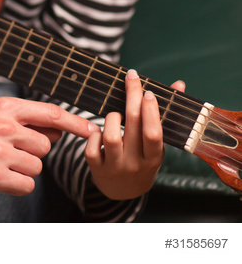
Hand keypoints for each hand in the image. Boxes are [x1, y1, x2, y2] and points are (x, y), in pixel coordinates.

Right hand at [0, 97, 99, 199]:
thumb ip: (19, 120)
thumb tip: (57, 129)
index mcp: (2, 107)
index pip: (51, 113)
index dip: (75, 124)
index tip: (91, 130)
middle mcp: (3, 126)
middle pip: (45, 146)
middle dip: (31, 154)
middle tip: (4, 154)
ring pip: (36, 167)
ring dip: (21, 171)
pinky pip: (26, 185)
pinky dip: (14, 186)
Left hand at [85, 69, 185, 199]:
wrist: (123, 192)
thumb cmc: (142, 159)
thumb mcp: (156, 144)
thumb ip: (164, 115)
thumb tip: (179, 84)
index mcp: (154, 157)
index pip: (153, 133)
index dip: (151, 111)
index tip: (148, 91)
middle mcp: (135, 163)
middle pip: (132, 126)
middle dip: (132, 97)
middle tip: (131, 78)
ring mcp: (115, 166)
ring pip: (109, 136)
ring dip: (111, 118)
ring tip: (115, 115)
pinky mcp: (96, 168)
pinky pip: (91, 146)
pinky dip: (94, 134)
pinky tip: (100, 132)